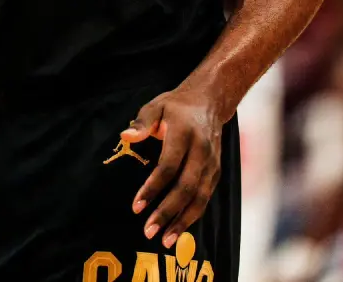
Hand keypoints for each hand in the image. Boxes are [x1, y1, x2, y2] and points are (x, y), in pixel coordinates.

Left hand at [121, 86, 223, 249]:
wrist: (209, 102)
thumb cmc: (176, 106)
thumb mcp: (156, 106)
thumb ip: (142, 122)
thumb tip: (126, 137)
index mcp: (184, 133)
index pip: (168, 166)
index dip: (153, 188)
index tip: (136, 206)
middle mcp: (202, 150)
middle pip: (185, 187)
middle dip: (167, 212)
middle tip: (149, 231)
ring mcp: (212, 163)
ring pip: (199, 198)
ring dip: (182, 221)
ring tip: (165, 240)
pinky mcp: (217, 172)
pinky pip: (205, 198)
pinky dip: (193, 215)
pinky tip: (179, 229)